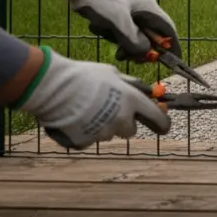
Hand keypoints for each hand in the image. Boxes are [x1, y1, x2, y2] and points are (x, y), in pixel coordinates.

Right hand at [15, 47, 171, 149]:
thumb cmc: (84, 76)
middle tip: (111, 110)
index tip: (162, 125)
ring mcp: (103, 133)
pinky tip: (76, 119)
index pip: (158, 119)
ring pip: (109, 134)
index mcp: (132, 101)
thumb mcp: (113, 73)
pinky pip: (90, 140)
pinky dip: (86, 132)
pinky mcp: (86, 142)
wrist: (54, 87)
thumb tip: (144, 91)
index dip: (161, 123)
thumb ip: (131, 85)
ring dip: (104, 126)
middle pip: (130, 130)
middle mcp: (122, 120)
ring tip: (88, 110)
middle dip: (124, 123)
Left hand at [46, 0, 180, 61]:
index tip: (174, 60)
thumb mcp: (118, 22)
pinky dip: (110, 32)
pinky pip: (119, 28)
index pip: (168, 29)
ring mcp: (129, 10)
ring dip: (121, 40)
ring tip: (106, 36)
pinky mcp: (116, 12)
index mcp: (149, 7)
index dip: (172, 45)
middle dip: (138, 47)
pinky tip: (98, 25)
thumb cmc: (101, 0)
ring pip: (132, 33)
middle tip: (125, 56)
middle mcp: (142, 8)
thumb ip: (134, 40)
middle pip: (149, 35)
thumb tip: (145, 52)